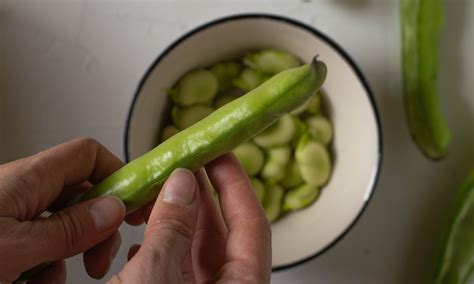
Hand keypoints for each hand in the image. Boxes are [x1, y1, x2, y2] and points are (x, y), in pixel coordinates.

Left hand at [0, 138, 125, 282]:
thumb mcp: (13, 246)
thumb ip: (67, 228)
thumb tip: (113, 210)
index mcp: (25, 180)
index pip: (87, 156)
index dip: (116, 174)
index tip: (135, 206)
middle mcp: (21, 193)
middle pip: (81, 195)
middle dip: (97, 227)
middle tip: (100, 258)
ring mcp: (12, 217)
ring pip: (63, 226)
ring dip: (70, 254)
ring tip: (52, 279)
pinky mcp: (5, 239)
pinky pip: (40, 246)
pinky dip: (45, 267)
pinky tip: (32, 281)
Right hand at [112, 154, 271, 283]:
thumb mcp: (155, 276)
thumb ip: (171, 228)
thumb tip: (181, 183)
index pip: (252, 224)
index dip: (236, 183)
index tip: (221, 153)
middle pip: (219, 231)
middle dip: (197, 194)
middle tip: (183, 162)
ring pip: (190, 246)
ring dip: (170, 217)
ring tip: (152, 192)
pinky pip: (170, 264)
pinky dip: (155, 245)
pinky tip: (138, 235)